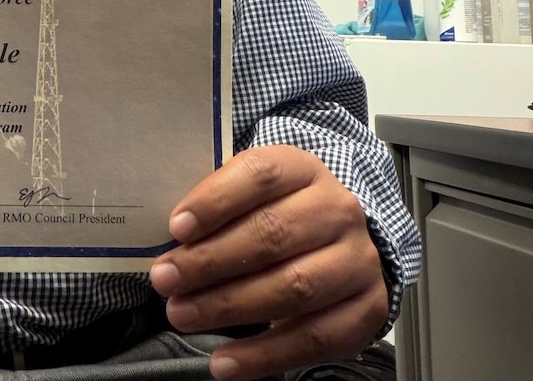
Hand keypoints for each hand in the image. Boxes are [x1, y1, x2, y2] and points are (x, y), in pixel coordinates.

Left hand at [150, 146, 388, 380]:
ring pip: (294, 286)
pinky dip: (264, 355)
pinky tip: (224, 362)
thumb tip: (171, 241)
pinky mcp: (366, 309)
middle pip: (273, 234)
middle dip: (210, 261)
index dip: (216, 200)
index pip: (261, 175)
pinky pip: (314, 338)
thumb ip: (216, 209)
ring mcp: (358, 261)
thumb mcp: (250, 195)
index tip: (176, 228)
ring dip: (230, 306)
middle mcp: (338, 210)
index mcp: (304, 170)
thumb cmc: (279, 217)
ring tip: (182, 315)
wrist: (342, 244)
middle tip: (165, 281)